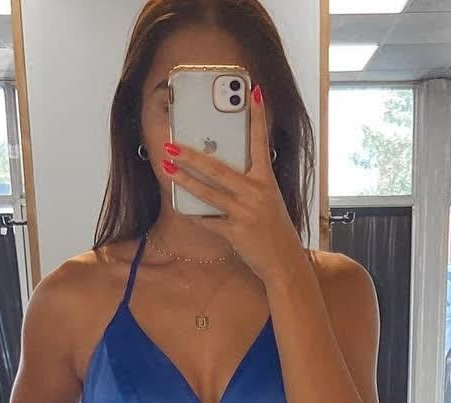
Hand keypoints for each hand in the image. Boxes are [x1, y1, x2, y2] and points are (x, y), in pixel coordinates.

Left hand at [161, 84, 304, 285]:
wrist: (284, 261)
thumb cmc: (273, 228)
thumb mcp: (268, 199)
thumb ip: (250, 182)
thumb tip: (223, 166)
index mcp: (266, 180)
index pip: (261, 141)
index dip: (258, 116)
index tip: (253, 92)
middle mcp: (255, 193)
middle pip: (219, 169)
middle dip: (192, 155)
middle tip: (172, 144)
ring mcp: (244, 213)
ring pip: (208, 193)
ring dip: (184, 180)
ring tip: (166, 167)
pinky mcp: (234, 233)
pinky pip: (208, 221)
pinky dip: (194, 214)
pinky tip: (179, 205)